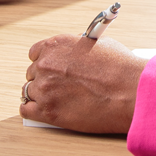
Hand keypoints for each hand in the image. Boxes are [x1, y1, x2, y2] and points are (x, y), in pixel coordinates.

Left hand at [20, 34, 145, 132]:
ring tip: (56, 100)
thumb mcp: (98, 44)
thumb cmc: (120, 68)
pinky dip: (33, 110)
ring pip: (29, 92)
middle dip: (44, 79)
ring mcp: (45, 88)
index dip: (44, 61)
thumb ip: (78, 49)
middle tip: (58, 86)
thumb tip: (74, 54)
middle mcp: (46, 64)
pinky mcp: (48, 111)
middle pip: (32, 73)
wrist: (129, 92)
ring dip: (41, 95)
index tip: (50, 68)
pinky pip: (26, 111)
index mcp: (57, 45)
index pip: (36, 53)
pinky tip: (43, 111)